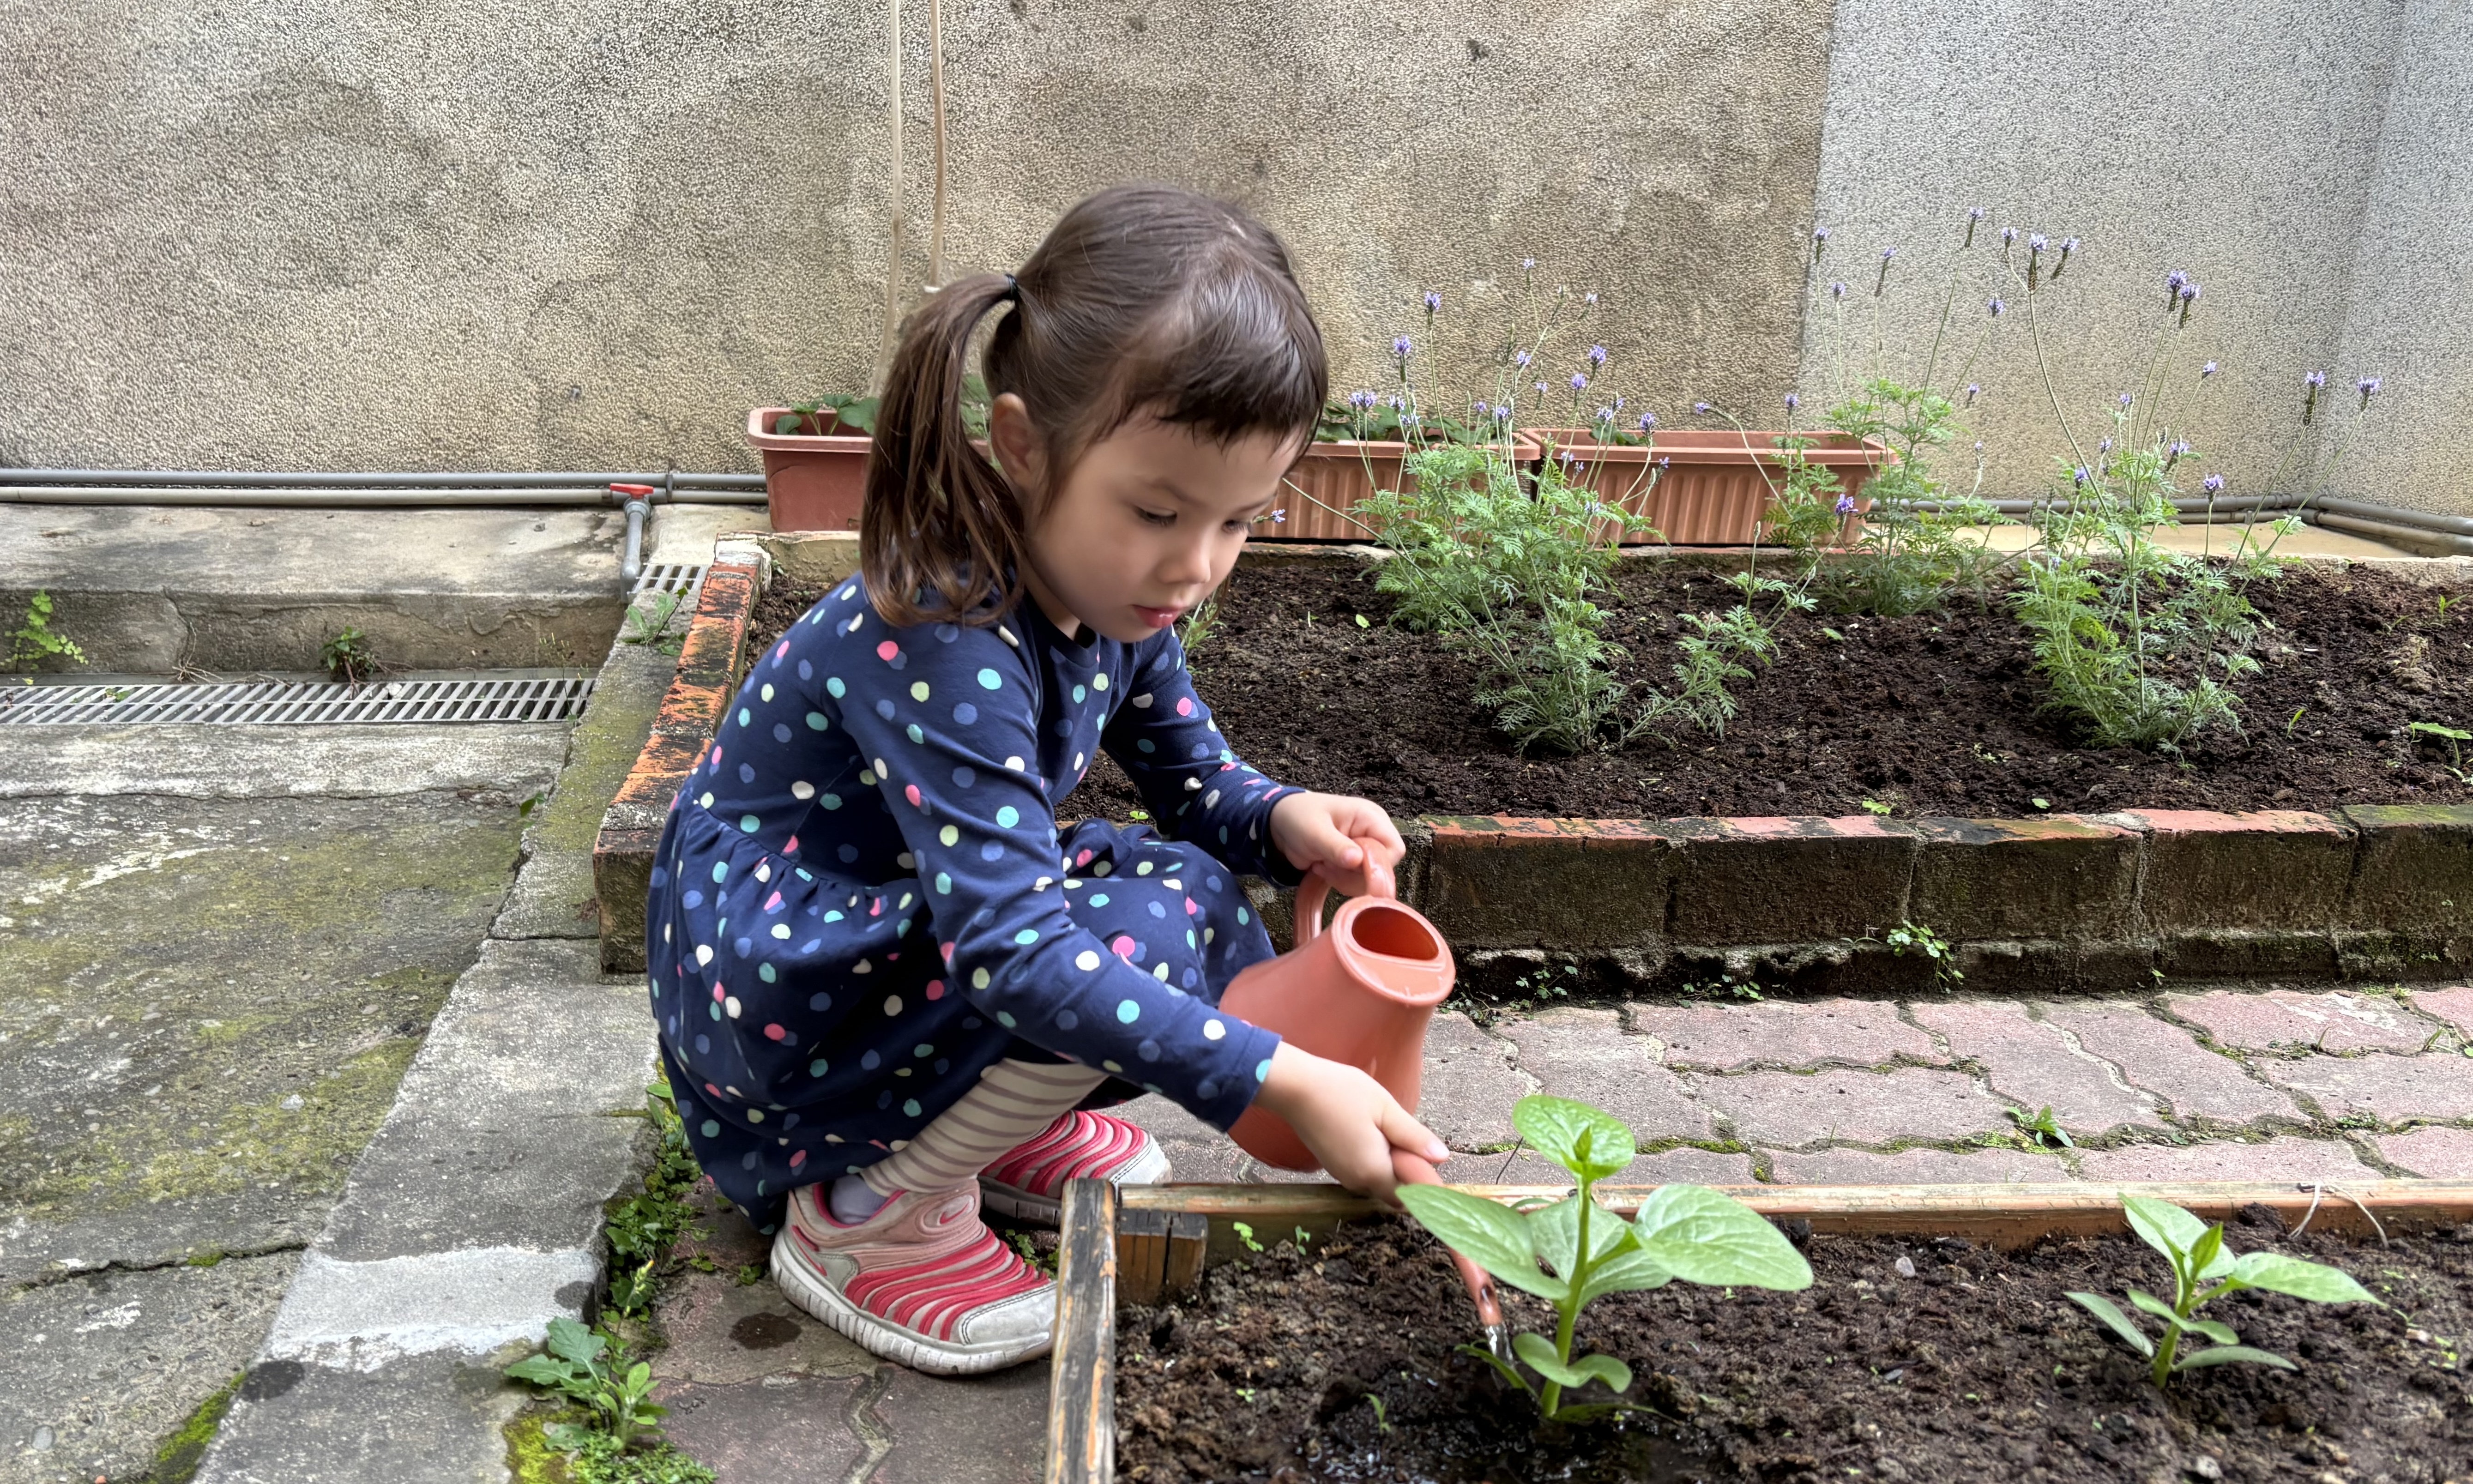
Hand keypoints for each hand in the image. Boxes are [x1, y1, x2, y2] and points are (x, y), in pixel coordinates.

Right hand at [1254, 1042, 1448, 1204]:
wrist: (1293, 1087)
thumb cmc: (1341, 1092)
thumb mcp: (1386, 1109)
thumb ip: (1414, 1137)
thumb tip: (1443, 1158)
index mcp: (1374, 1172)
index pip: (1412, 1196)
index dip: (1426, 1183)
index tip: (1430, 1161)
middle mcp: (1357, 1182)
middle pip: (1396, 1190)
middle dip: (1408, 1172)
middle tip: (1406, 1135)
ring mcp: (1342, 1175)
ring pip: (1379, 1180)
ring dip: (1390, 1163)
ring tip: (1385, 1126)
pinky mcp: (1333, 1165)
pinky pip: (1364, 1171)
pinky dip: (1374, 1158)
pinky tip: (1369, 1128)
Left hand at [1268, 792, 1404, 897]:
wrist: (1280, 824)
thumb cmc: (1298, 818)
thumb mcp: (1314, 832)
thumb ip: (1336, 846)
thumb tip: (1357, 860)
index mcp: (1371, 817)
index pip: (1394, 849)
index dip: (1377, 863)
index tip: (1350, 866)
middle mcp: (1373, 833)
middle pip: (1383, 867)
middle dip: (1355, 874)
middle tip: (1328, 866)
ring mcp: (1364, 849)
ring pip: (1369, 878)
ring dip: (1344, 879)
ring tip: (1322, 864)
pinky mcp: (1354, 862)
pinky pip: (1357, 882)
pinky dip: (1339, 881)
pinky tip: (1321, 868)